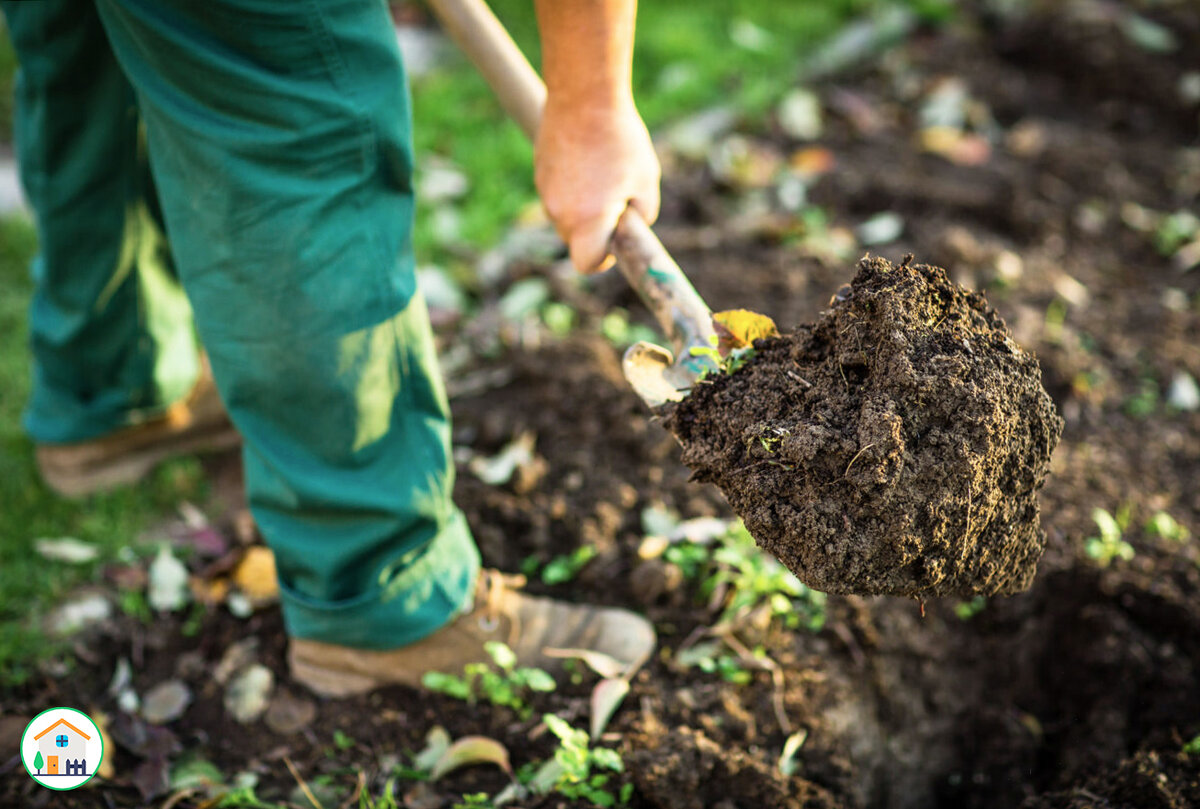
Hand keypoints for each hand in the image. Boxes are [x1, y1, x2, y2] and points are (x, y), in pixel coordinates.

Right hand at [534, 97, 660, 273]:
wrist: (584, 96)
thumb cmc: (620, 140)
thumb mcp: (646, 182)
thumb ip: (641, 216)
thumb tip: (629, 229)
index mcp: (587, 221)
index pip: (587, 264)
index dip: (603, 260)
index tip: (615, 243)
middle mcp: (560, 213)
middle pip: (576, 241)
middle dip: (596, 230)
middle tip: (618, 199)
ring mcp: (545, 193)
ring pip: (567, 217)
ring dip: (585, 207)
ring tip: (604, 172)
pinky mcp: (540, 174)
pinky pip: (559, 195)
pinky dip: (573, 188)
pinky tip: (588, 160)